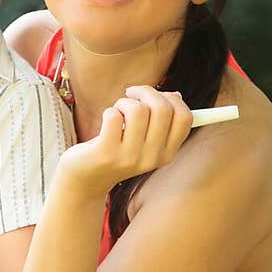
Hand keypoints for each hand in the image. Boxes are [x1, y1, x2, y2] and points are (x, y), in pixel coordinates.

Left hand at [63, 85, 193, 195]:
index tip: (155, 97)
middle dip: (146, 92)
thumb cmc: (116, 151)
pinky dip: (109, 111)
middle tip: (131, 96)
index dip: (172, 99)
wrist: (86, 180)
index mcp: (166, 154)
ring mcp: (130, 157)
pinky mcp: (106, 153)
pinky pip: (113, 116)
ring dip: (125, 102)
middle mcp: (152, 158)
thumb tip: (176, 95)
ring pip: (138, 110)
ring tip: (117, 111)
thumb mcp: (143, 140)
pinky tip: (106, 121)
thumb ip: (161, 121)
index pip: (185, 118)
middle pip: (163, 108)